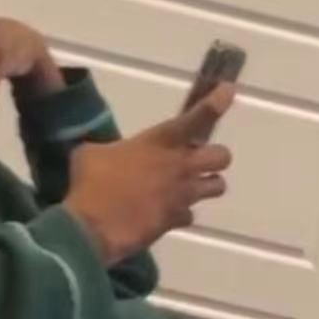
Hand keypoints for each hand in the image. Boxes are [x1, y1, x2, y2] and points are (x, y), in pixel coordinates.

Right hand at [62, 84, 236, 265]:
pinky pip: (189, 215)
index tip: (228, 91)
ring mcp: (181, 195)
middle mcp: (179, 166)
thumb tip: (99, 151)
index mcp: (160, 141)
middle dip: (214, 157)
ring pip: (217, 186)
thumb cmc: (90, 184)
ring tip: (188, 186)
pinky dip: (180, 213)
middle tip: (195, 160)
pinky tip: (164, 213)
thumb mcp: (89, 154)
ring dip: (206, 184)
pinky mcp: (176, 220)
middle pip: (222, 156)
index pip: (198, 117)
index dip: (216, 103)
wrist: (92, 228)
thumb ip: (105, 148)